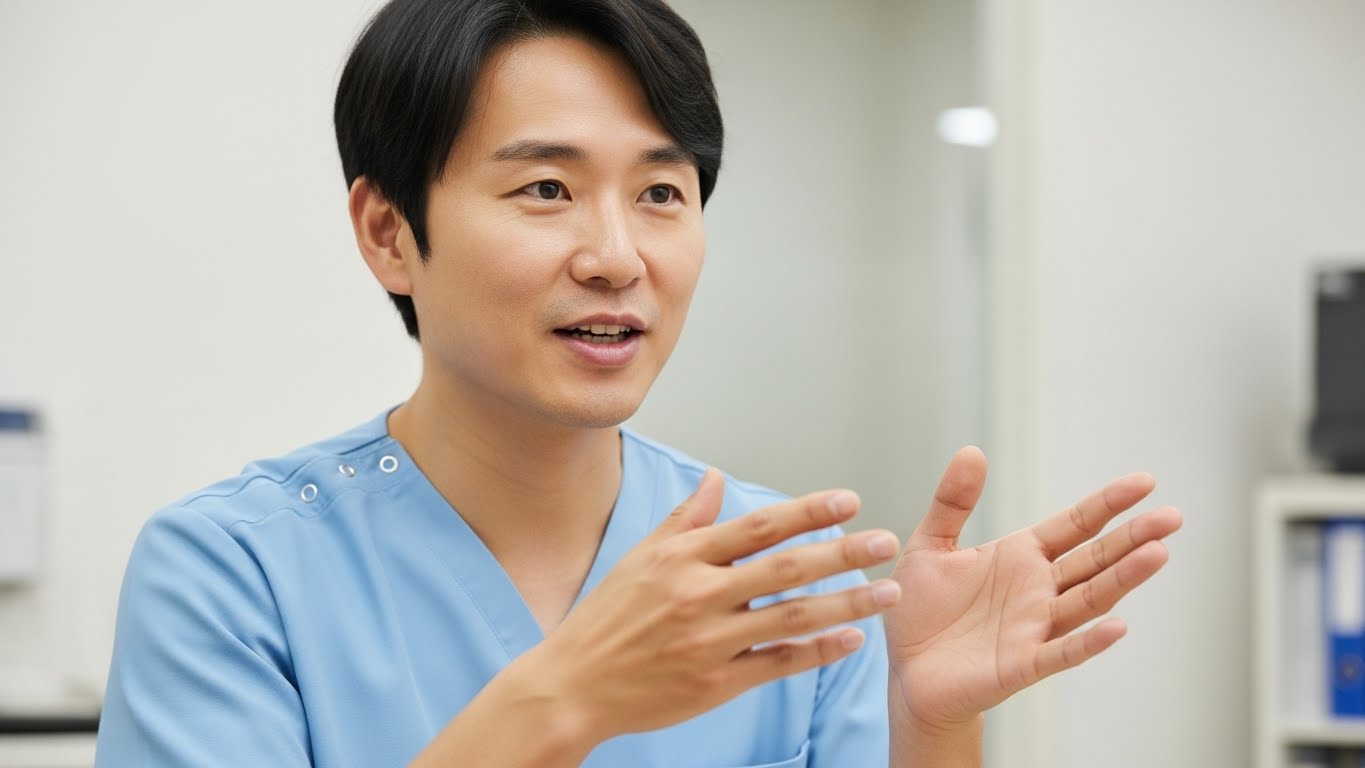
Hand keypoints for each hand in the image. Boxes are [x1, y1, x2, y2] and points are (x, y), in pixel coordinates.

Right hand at [525, 469, 902, 745]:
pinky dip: (818, 651)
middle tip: (885, 542)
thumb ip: (687, 519)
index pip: (758, 526)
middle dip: (843, 553)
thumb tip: (717, 478)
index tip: (848, 501)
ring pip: (792, 616)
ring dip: (847, 604)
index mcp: (681, 558)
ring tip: (887, 593)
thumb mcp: (641, 558)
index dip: (807, 511)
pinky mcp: (716, 682)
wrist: (573, 686)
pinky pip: (779, 664)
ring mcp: (709, 642)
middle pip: (786, 568)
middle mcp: (698, 595)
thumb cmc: (607, 619)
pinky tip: (851, 640)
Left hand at [885, 447, 1181, 730]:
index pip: (1075, 525)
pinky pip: (1061, 652)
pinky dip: (1089, 642)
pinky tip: (1118, 627)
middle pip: (1095, 560)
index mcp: (1021, 556)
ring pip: (1089, 600)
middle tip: (1172, 517)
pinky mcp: (1021, 665)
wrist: (906, 672)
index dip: (1108, 504)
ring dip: (1122, 579)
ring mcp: (1035, 628)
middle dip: (1132, 538)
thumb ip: (952, 501)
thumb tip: (972, 450)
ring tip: (1158, 553)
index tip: (1145, 482)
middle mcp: (1038, 590)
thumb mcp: (929, 546)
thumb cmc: (919, 610)